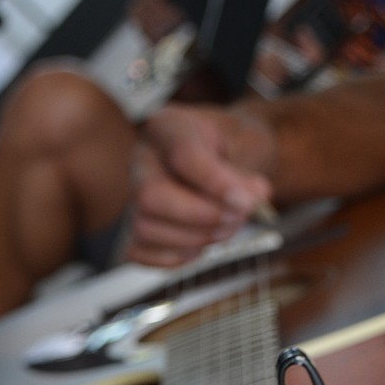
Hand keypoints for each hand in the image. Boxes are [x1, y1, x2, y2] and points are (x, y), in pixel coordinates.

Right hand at [126, 104, 274, 265]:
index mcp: (169, 127)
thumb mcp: (250, 146)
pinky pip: (140, 252)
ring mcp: (133, 195)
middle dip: (200, 217)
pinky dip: (176, 257)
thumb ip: (247, 174)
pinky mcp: (134, 227)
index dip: (216, 184)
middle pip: (150, 195)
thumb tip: (250, 202)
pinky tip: (201, 244)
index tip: (248, 203)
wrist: (227, 157)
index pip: (183, 155)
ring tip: (227, 229)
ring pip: (145, 228)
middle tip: (237, 219)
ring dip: (194, 239)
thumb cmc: (236, 147)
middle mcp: (142, 160)